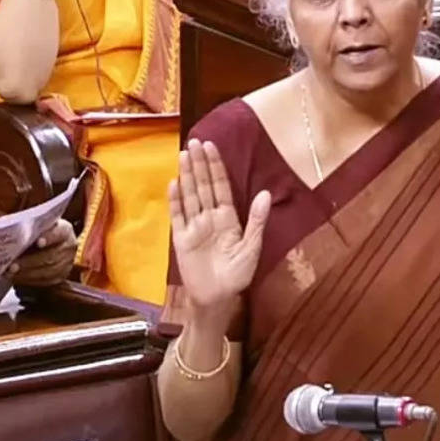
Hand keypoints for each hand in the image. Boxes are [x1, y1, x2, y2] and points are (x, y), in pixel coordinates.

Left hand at [9, 219, 75, 285]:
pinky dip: (29, 280)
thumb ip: (29, 228)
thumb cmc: (38, 232)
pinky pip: (45, 281)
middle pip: (51, 256)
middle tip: (12, 266)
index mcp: (64, 230)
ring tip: (10, 273)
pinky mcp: (61, 276)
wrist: (47, 244)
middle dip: (29, 262)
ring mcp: (67, 263)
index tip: (38, 242)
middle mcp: (69, 247)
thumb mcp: (36, 226)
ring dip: (27, 273)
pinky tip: (17, 277)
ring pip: (48, 271)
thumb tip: (12, 233)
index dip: (49, 237)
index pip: (58, 233)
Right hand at [169, 139, 270, 315]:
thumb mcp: (252, 247)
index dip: (216, 167)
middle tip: (195, 142)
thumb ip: (257, 221)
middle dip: (200, 164)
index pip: (221, 187)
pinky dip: (175, 200)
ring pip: (190, 196)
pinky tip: (174, 183)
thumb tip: (265, 194)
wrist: (217, 298)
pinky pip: (178, 216)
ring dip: (187, 175)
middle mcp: (210, 218)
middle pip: (204, 186)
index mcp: (228, 218)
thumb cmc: (237, 275)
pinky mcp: (181, 239)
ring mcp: (194, 227)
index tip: (211, 147)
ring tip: (183, 154)